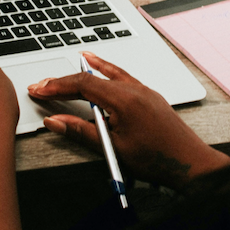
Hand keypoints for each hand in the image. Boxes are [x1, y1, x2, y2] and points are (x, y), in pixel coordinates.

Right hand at [28, 53, 229, 191]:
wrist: (190, 164)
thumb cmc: (157, 160)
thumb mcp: (113, 149)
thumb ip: (81, 132)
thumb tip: (56, 122)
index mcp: (124, 99)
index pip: (82, 85)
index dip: (56, 86)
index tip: (38, 89)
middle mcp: (134, 89)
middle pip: (92, 78)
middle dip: (64, 82)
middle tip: (42, 86)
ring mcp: (143, 91)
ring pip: (108, 74)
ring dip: (85, 73)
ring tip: (69, 66)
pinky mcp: (149, 96)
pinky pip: (123, 76)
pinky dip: (108, 70)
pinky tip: (101, 66)